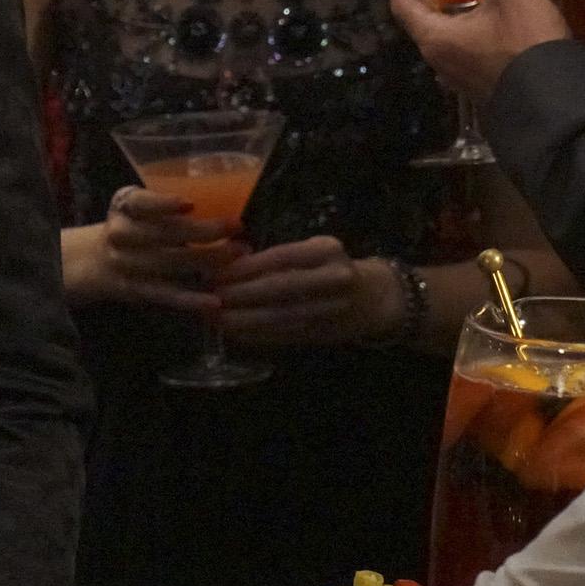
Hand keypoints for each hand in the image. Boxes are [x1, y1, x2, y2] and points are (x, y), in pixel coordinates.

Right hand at [70, 188, 243, 314]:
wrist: (97, 261)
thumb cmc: (134, 226)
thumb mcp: (138, 205)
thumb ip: (165, 202)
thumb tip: (228, 195)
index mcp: (124, 206)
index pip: (141, 203)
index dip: (163, 204)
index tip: (190, 204)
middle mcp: (121, 234)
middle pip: (164, 233)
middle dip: (205, 231)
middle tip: (238, 227)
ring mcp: (126, 265)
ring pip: (170, 263)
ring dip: (208, 260)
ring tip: (239, 254)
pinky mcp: (136, 290)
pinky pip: (166, 295)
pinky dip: (191, 300)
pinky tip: (214, 301)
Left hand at [215, 237, 400, 348]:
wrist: (374, 298)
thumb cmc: (330, 267)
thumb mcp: (311, 250)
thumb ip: (277, 256)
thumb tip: (226, 258)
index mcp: (327, 250)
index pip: (280, 257)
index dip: (245, 267)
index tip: (216, 273)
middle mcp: (334, 277)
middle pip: (280, 288)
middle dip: (241, 294)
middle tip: (210, 298)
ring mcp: (333, 308)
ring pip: (282, 316)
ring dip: (245, 320)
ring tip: (217, 319)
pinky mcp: (327, 333)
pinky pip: (287, 335)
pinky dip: (259, 335)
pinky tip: (237, 334)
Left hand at [382, 0, 565, 104]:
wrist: (557, 100)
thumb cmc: (528, 41)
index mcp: (435, 38)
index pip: (402, 6)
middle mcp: (439, 61)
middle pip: (420, 23)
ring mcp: (458, 78)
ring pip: (441, 40)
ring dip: (443, 15)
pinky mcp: (478, 87)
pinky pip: (459, 53)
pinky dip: (460, 32)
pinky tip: (479, 23)